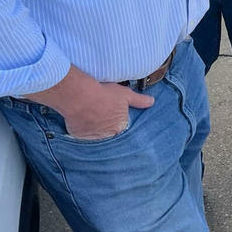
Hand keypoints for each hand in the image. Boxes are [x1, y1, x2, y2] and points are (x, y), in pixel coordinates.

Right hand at [23, 66, 154, 139]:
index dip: (117, 119)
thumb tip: (152, 102)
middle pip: (110, 132)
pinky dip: (83, 129)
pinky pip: (83, 135)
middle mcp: (108, 135)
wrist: (80, 96)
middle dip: (107, 125)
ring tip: (91, 115)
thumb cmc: (104, 94)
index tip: (112, 112)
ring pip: (96, 134)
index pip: (122, 126)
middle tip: (101, 113)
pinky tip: (82, 119)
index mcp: (121, 126)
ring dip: (95, 128)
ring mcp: (93, 137)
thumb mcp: (125, 94)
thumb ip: (140, 100)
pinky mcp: (80, 137)